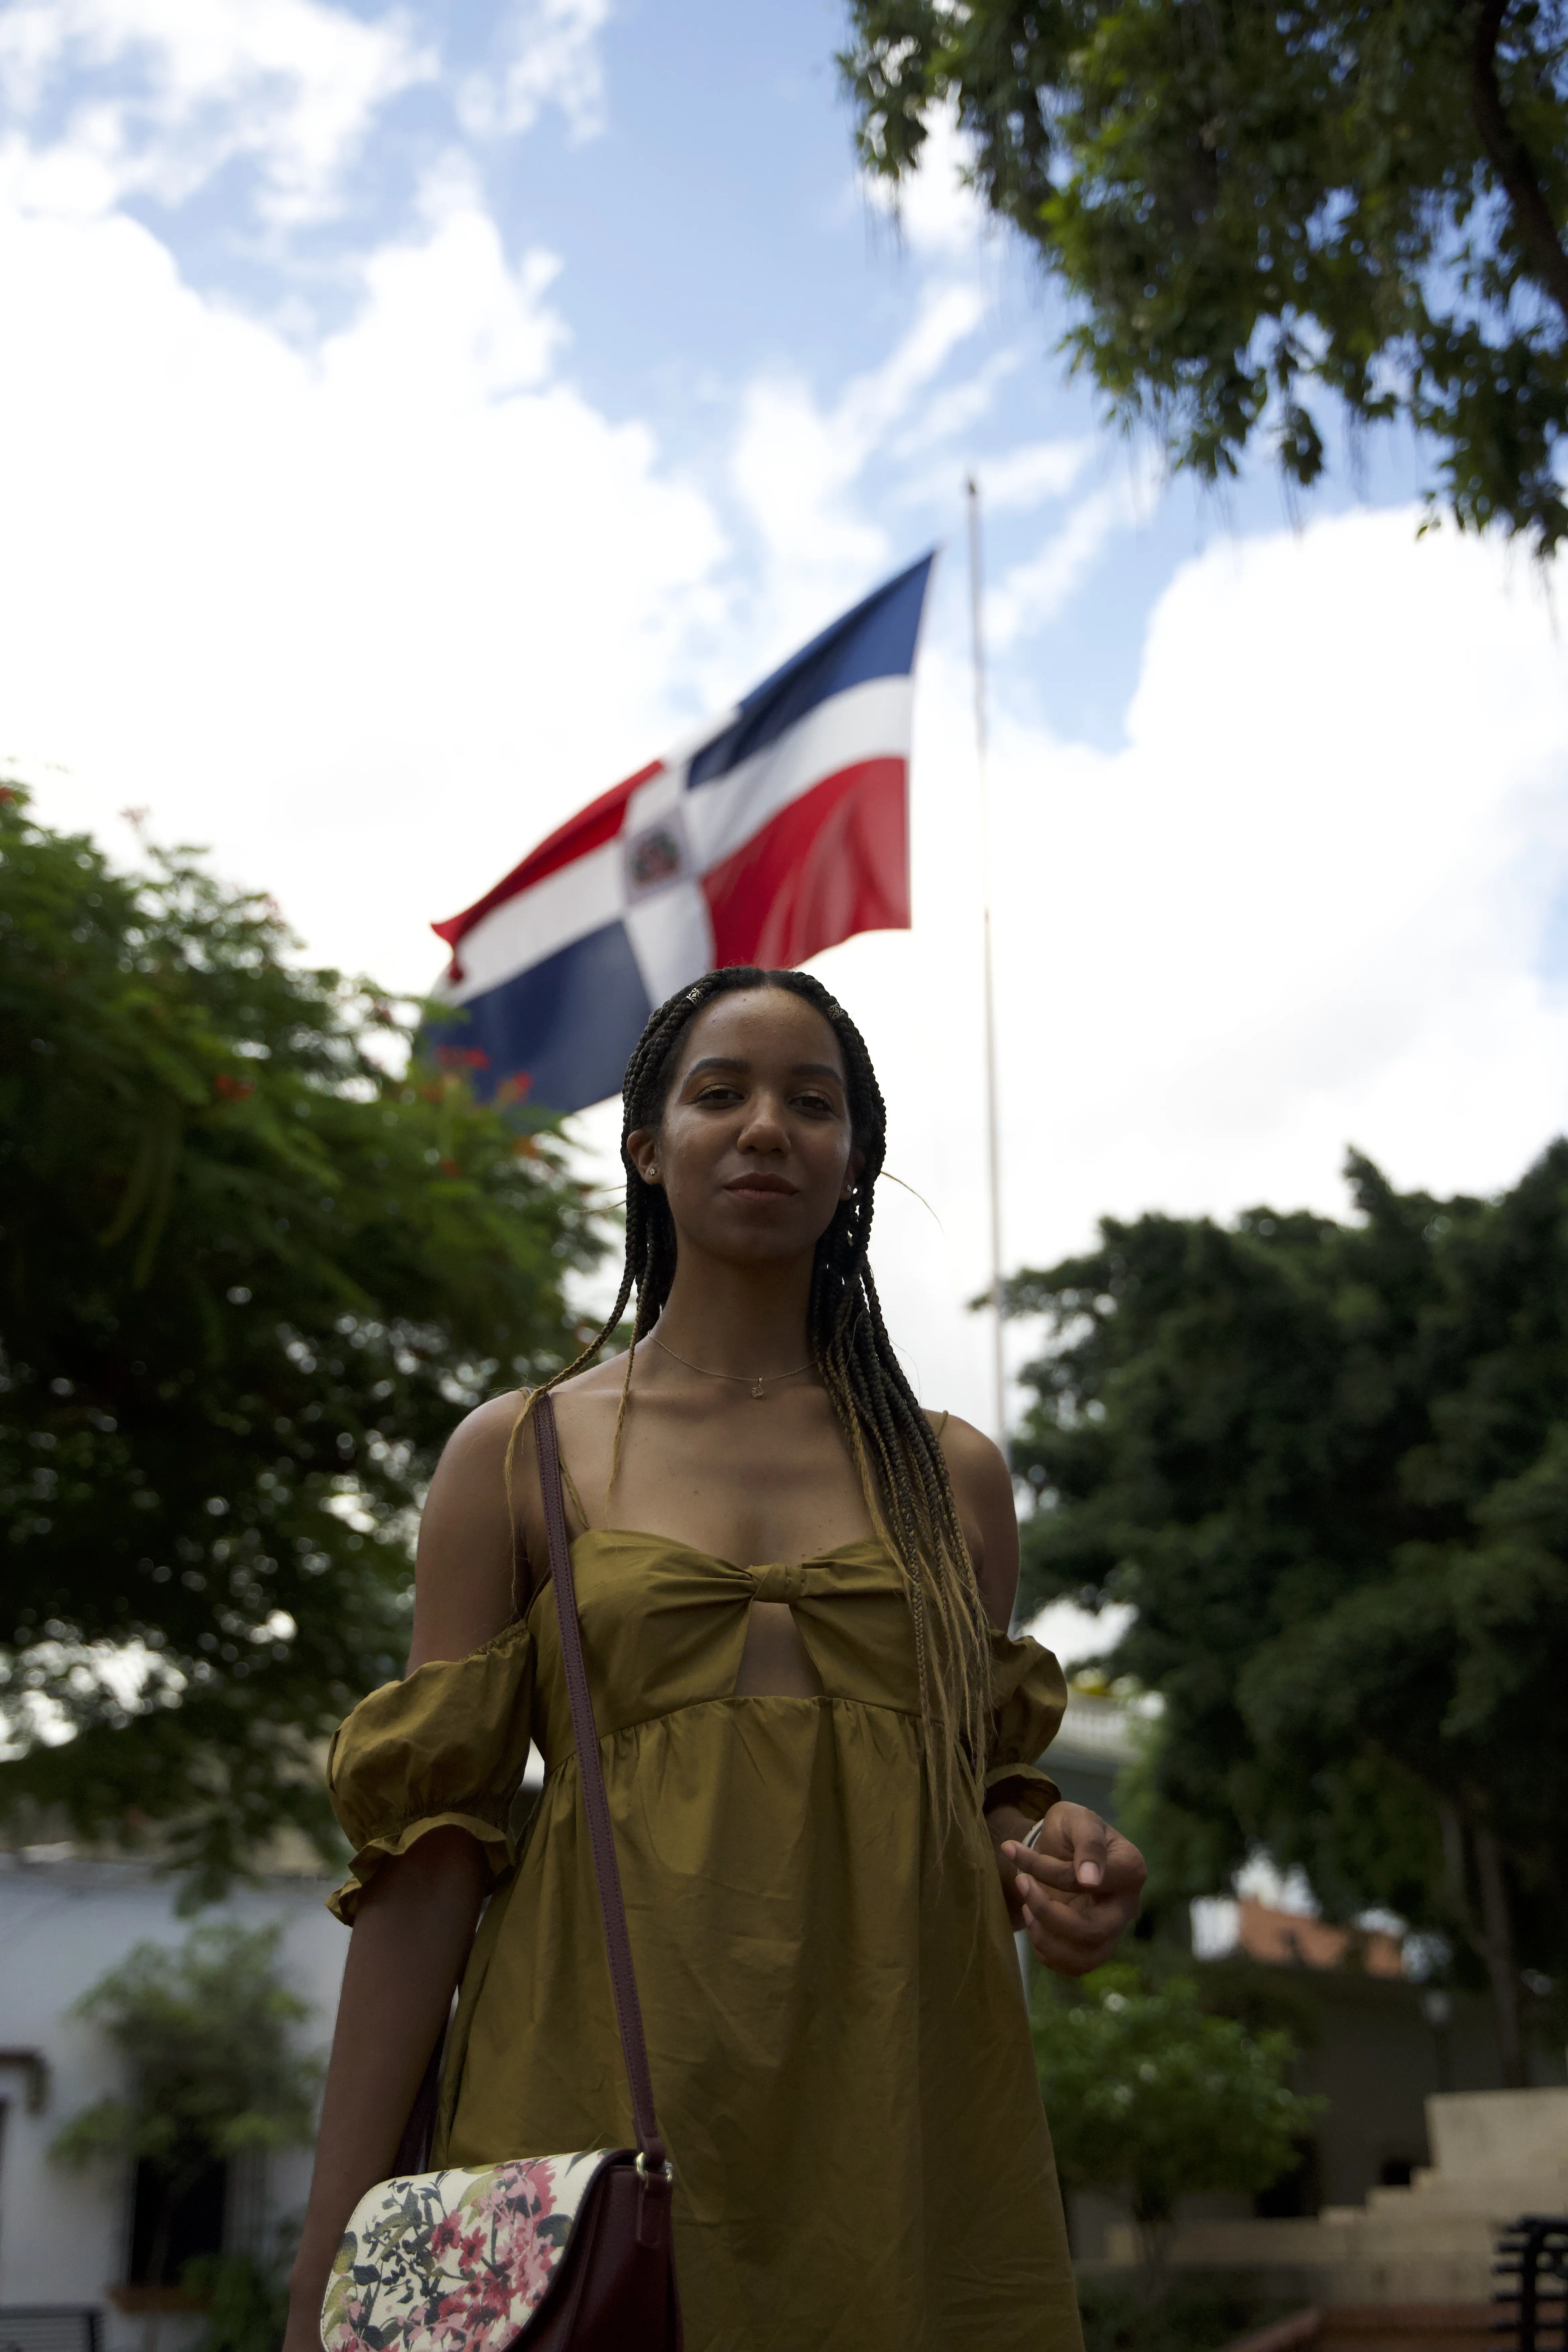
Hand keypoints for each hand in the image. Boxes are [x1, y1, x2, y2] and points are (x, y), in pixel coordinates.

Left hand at [998, 1802, 1145, 1974]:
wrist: (1062, 1847)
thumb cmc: (1072, 1829)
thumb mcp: (1077, 1819)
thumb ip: (1087, 1842)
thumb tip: (1091, 1880)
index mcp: (1130, 1868)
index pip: (1091, 1880)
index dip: (1055, 1874)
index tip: (1012, 1849)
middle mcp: (1127, 1905)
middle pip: (1094, 1929)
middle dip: (1048, 1912)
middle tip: (1020, 1881)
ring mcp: (1113, 1929)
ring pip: (1086, 1956)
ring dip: (1046, 1936)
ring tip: (1026, 1908)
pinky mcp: (1096, 1945)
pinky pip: (1076, 1965)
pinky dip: (1047, 1951)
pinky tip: (1033, 1922)